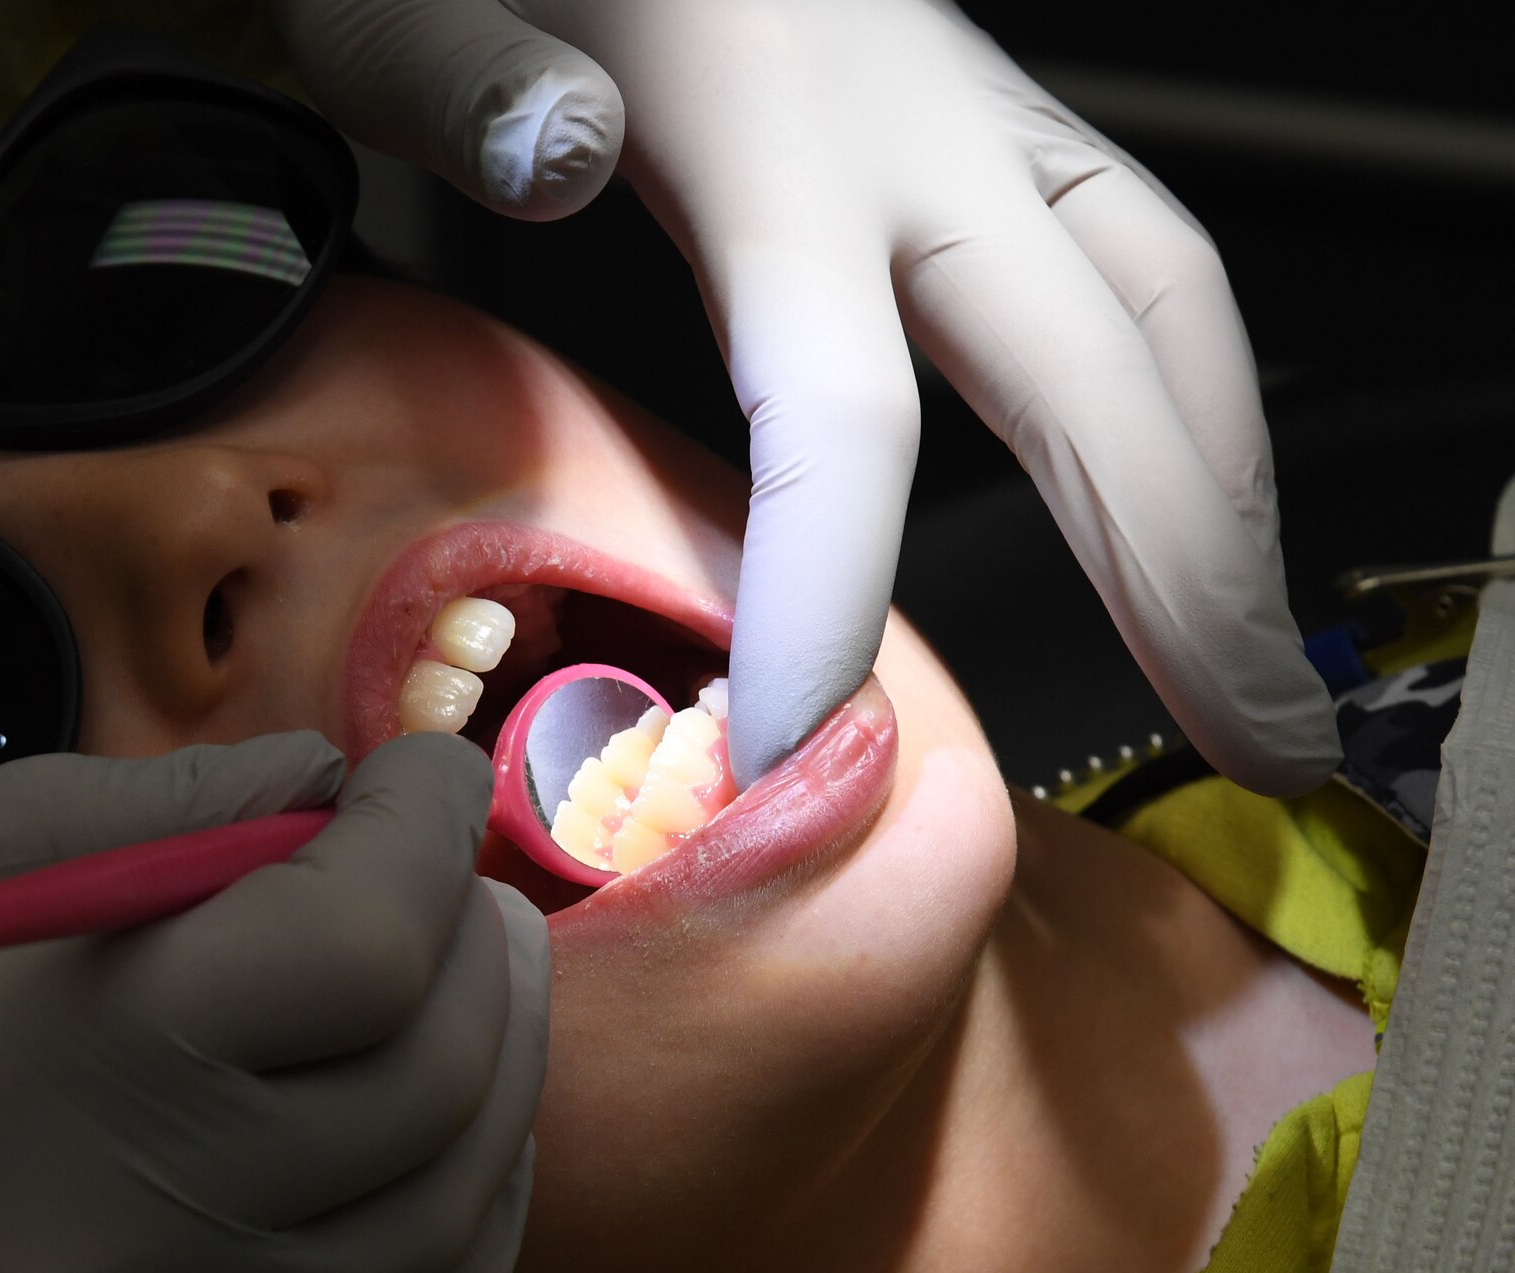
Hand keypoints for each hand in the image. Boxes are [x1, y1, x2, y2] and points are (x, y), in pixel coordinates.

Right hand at [0, 730, 546, 1272]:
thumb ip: (121, 817)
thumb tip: (310, 781)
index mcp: (53, 1060)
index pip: (361, 935)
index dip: (424, 824)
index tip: (420, 767)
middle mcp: (130, 1241)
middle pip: (430, 1078)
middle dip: (478, 945)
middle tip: (460, 873)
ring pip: (439, 1228)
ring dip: (499, 1084)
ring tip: (482, 986)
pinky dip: (455, 1250)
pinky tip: (451, 1160)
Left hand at [268, 0, 1341, 794]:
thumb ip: (465, 76)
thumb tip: (557, 155)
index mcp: (766, 128)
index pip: (836, 403)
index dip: (833, 588)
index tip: (800, 744)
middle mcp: (916, 127)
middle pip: (1091, 378)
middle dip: (1184, 583)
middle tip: (1254, 750)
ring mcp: (976, 116)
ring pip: (1162, 311)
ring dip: (1227, 494)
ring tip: (1252, 648)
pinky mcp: (994, 120)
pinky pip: (1143, 258)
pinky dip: (1198, 391)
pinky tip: (1204, 479)